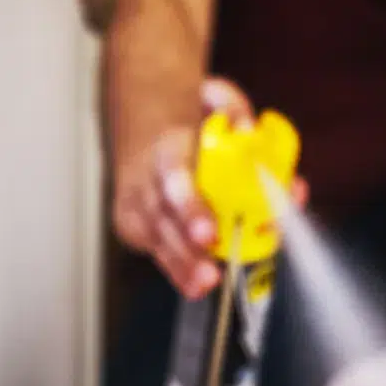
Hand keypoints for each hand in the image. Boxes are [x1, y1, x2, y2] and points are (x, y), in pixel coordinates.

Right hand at [111, 78, 307, 298]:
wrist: (149, 142)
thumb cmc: (190, 130)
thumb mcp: (211, 100)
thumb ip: (231, 108)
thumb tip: (249, 130)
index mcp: (165, 152)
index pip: (173, 179)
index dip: (190, 208)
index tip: (209, 233)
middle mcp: (146, 184)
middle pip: (163, 221)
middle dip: (187, 251)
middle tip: (210, 272)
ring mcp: (137, 211)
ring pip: (160, 244)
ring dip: (185, 268)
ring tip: (206, 284)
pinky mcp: (136, 232)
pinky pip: (160, 255)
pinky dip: (179, 272)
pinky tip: (195, 285)